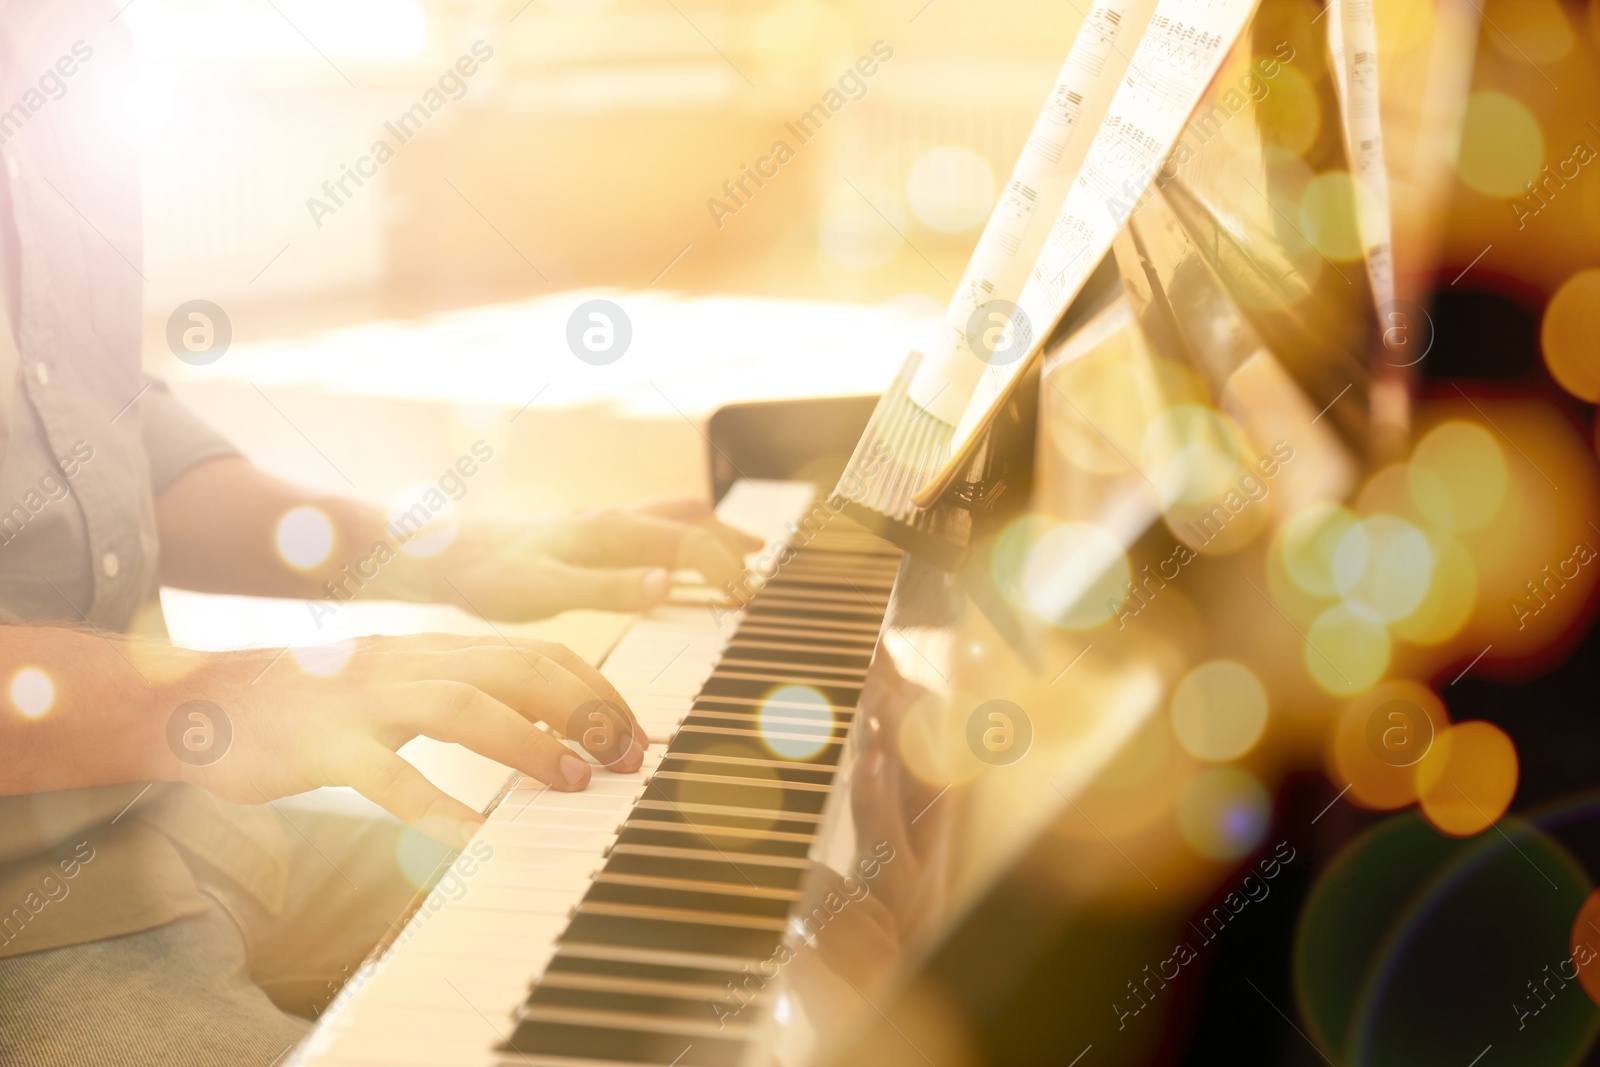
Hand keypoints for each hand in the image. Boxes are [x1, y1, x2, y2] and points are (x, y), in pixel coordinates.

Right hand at [157, 634, 647, 847]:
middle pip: (516, 666)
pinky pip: (385, 775)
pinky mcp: (321, 744)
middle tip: (627, 756)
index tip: (634, 732)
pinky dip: (433, 805)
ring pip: (460, 705)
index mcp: (432, 649)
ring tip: (573, 782)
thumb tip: (546, 724)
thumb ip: (464, 692)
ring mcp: (364, 698)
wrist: (200, 698)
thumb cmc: (312, 703)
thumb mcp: (398, 684)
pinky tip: (471, 838)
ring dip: (526, 742)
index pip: (535, 652)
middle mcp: (408, 661)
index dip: (594, 688)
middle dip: (584, 708)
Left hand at [431, 498, 761, 620]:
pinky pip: (649, 526)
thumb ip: (607, 588)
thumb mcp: (543, 590)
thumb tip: (666, 584)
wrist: (441, 553)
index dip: (722, 565)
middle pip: (688, 520)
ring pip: (671, 516)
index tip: (746, 594)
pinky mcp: (585, 534)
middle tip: (760, 565)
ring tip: (743, 543)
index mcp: (608, 532)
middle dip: (728, 539)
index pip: (686, 542)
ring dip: (710, 529)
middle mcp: (609, 520)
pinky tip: (676, 551)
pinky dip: (680, 533)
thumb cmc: (487, 575)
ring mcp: (599, 524)